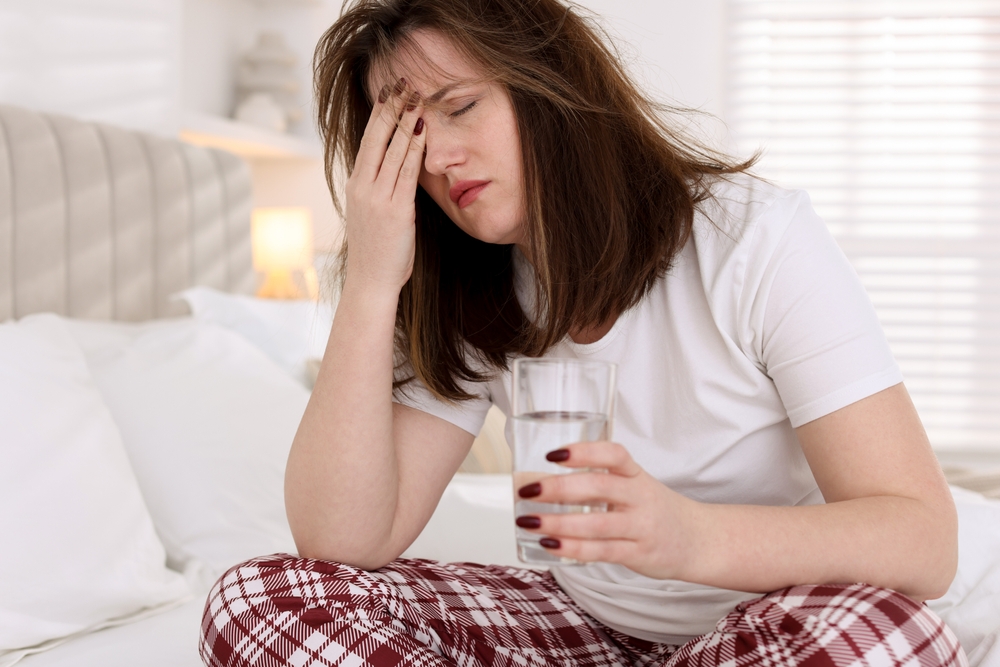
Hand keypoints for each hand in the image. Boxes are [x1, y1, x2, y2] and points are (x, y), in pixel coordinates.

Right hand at [344, 78, 426, 292]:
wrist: (370, 281)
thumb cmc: (376, 251)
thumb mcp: (372, 213)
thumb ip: (380, 190)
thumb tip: (394, 170)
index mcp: (356, 185)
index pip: (368, 140)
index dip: (379, 113)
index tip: (389, 92)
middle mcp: (363, 186)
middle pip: (377, 137)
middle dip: (392, 107)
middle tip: (403, 82)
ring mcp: (378, 197)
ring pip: (394, 149)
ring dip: (407, 120)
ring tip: (418, 96)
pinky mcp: (396, 210)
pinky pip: (407, 171)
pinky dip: (416, 147)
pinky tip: (424, 129)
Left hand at [516, 441, 700, 579]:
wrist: (698, 540)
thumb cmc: (655, 509)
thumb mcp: (635, 485)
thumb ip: (599, 479)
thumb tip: (541, 480)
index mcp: (636, 474)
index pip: (613, 454)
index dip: (584, 451)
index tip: (553, 454)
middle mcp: (639, 497)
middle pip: (599, 487)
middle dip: (559, 488)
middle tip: (528, 489)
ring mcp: (640, 527)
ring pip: (596, 524)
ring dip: (557, 523)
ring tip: (529, 521)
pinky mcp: (638, 554)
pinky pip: (601, 551)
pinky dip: (572, 549)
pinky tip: (549, 545)